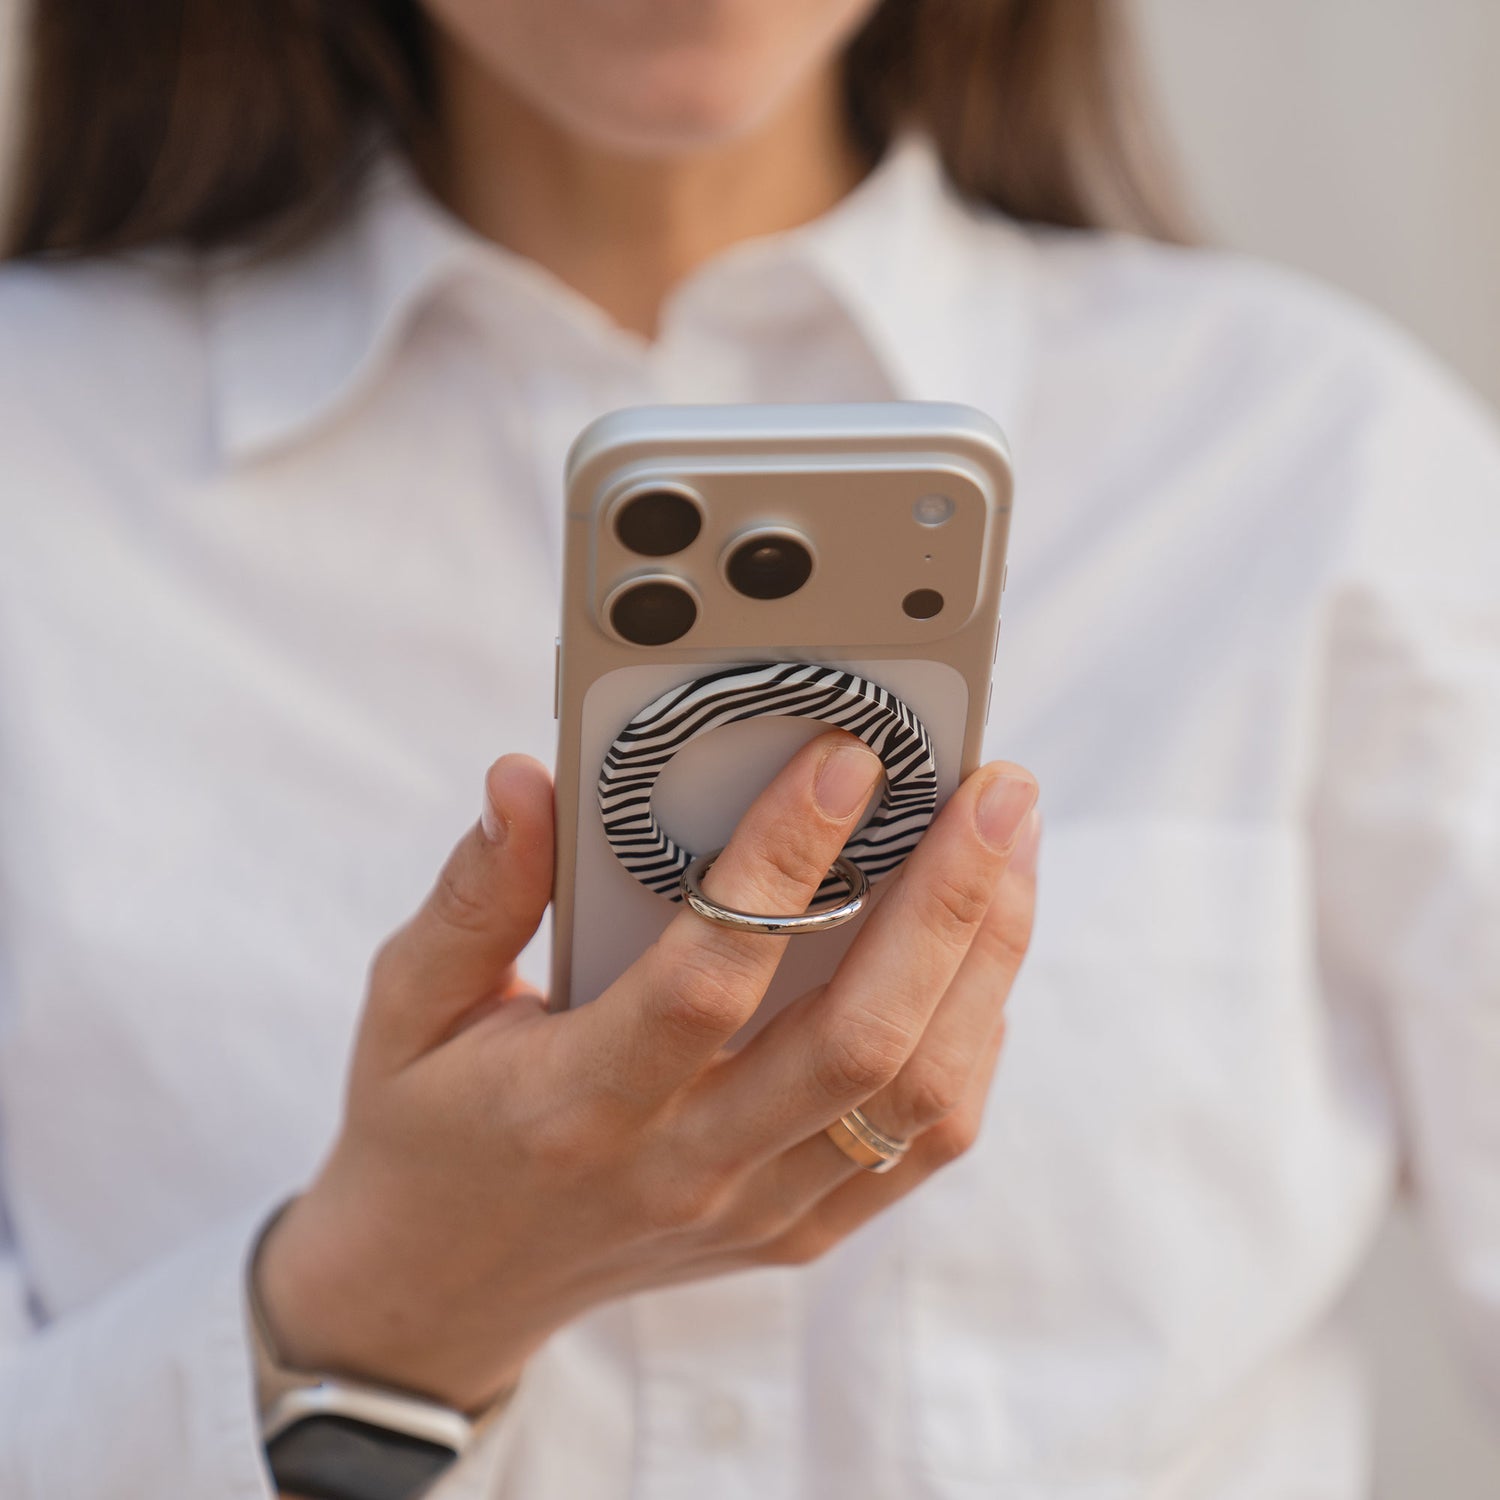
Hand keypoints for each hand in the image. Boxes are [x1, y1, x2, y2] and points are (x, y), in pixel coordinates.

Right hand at [256, 734, 1039, 1411]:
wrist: (442, 1291)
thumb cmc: (425, 1125)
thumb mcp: (408, 1003)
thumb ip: (474, 892)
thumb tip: (525, 779)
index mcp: (579, 1103)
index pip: (709, 980)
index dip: (784, 865)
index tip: (847, 757)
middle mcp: (684, 1168)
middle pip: (857, 1040)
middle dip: (947, 902)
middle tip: (996, 788)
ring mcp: (755, 1213)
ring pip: (916, 1096)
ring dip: (983, 963)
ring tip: (1010, 849)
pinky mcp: (797, 1233)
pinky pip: (918, 1147)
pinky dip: (971, 1042)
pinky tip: (980, 953)